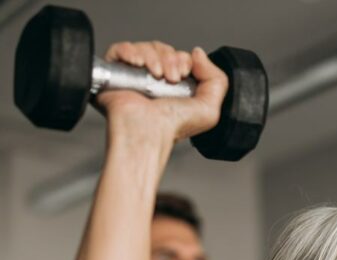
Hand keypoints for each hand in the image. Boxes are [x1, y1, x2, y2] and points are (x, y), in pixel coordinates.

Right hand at [95, 42, 227, 145]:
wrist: (149, 130)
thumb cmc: (174, 126)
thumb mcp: (210, 109)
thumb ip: (216, 80)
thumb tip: (198, 53)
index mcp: (175, 87)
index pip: (178, 57)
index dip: (183, 59)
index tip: (184, 73)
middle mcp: (155, 81)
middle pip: (162, 49)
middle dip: (170, 58)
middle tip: (171, 78)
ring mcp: (134, 76)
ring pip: (144, 48)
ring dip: (154, 57)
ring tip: (156, 75)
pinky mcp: (115, 73)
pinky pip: (120, 50)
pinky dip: (130, 51)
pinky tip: (137, 64)